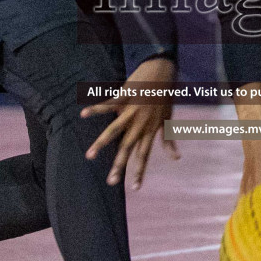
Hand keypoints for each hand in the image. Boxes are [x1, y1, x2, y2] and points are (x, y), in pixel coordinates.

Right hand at [81, 57, 177, 188]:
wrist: (163, 71)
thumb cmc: (165, 97)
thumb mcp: (168, 120)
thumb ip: (168, 141)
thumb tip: (177, 159)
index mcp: (150, 130)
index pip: (144, 156)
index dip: (140, 172)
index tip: (134, 188)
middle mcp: (140, 124)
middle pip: (128, 148)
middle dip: (119, 166)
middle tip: (110, 182)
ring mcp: (131, 111)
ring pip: (115, 131)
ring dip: (102, 143)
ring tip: (89, 155)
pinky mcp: (125, 97)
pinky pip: (108, 105)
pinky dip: (96, 109)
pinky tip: (83, 113)